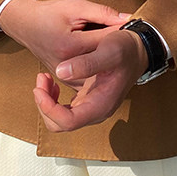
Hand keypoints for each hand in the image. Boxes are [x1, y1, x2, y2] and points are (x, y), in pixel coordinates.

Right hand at [0, 0, 130, 86]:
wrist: (25, 25)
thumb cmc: (49, 13)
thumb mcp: (75, 6)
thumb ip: (102, 13)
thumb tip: (127, 18)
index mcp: (70, 45)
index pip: (106, 39)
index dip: (120, 31)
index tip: (129, 26)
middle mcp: (67, 64)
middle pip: (104, 60)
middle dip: (115, 49)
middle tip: (125, 39)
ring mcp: (65, 75)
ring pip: (97, 74)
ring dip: (107, 63)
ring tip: (113, 50)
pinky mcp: (65, 79)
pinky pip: (88, 79)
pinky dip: (97, 71)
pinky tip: (102, 61)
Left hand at [33, 29, 148, 131]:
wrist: (137, 50)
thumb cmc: (126, 50)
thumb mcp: (109, 50)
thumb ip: (86, 63)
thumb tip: (61, 72)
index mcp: (101, 104)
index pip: (68, 122)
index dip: (49, 109)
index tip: (39, 89)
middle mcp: (96, 111)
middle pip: (59, 124)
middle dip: (44, 105)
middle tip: (40, 81)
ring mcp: (91, 108)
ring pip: (58, 119)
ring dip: (46, 102)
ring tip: (43, 79)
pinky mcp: (87, 102)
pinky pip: (63, 111)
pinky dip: (52, 99)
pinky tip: (52, 82)